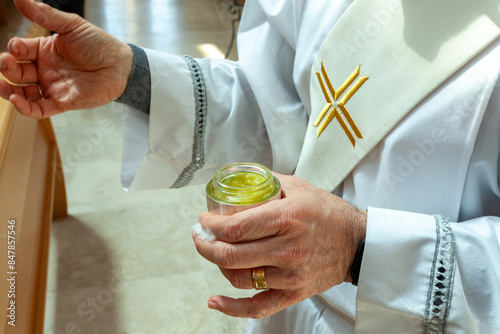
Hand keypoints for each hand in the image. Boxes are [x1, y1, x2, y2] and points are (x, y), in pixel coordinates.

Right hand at [0, 0, 132, 118]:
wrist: (120, 66)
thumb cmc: (100, 45)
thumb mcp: (72, 26)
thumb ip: (45, 15)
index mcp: (45, 50)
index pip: (19, 50)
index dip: (14, 49)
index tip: (16, 47)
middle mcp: (46, 69)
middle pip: (17, 72)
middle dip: (7, 68)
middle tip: (6, 63)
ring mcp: (53, 87)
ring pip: (23, 92)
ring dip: (8, 90)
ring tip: (2, 85)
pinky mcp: (62, 102)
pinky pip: (39, 109)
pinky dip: (25, 108)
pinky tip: (16, 100)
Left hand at [193, 173, 366, 318]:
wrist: (357, 242)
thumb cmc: (328, 213)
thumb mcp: (298, 187)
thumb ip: (267, 182)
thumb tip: (240, 179)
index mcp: (286, 218)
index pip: (234, 228)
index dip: (210, 225)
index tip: (204, 220)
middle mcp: (287, 248)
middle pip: (230, 254)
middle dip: (205, 245)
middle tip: (200, 236)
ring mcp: (290, 274)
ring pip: (239, 278)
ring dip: (218, 265)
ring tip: (215, 253)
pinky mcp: (294, 293)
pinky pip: (258, 307)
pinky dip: (232, 307)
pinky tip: (216, 301)